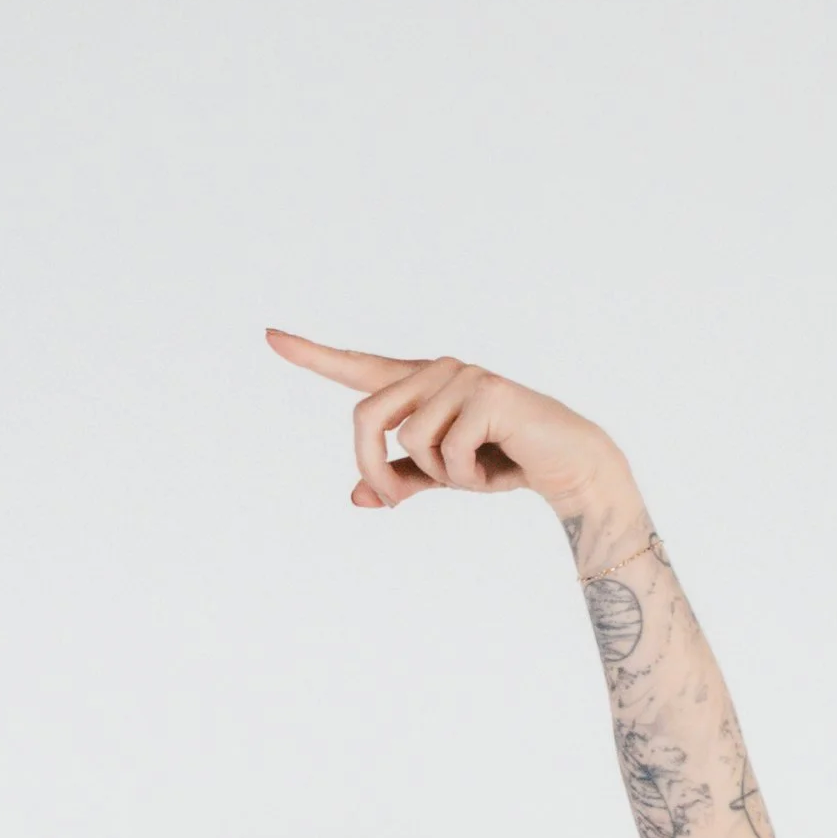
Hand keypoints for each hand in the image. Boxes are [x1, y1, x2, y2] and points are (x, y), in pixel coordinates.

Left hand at [265, 329, 630, 522]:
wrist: (565, 466)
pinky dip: (465, 476)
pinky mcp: (486, 393)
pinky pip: (446, 452)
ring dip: (434, 475)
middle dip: (373, 467)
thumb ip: (401, 480)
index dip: (313, 355)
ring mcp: (462, 376)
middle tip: (393, 501)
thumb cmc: (503, 463)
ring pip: (408, 438)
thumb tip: (356, 496)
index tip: (271, 336)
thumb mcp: (442, 477)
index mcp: (420, 384)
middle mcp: (437, 370)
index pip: (359, 369)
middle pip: (366, 416)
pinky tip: (495, 465)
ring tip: (473, 473)